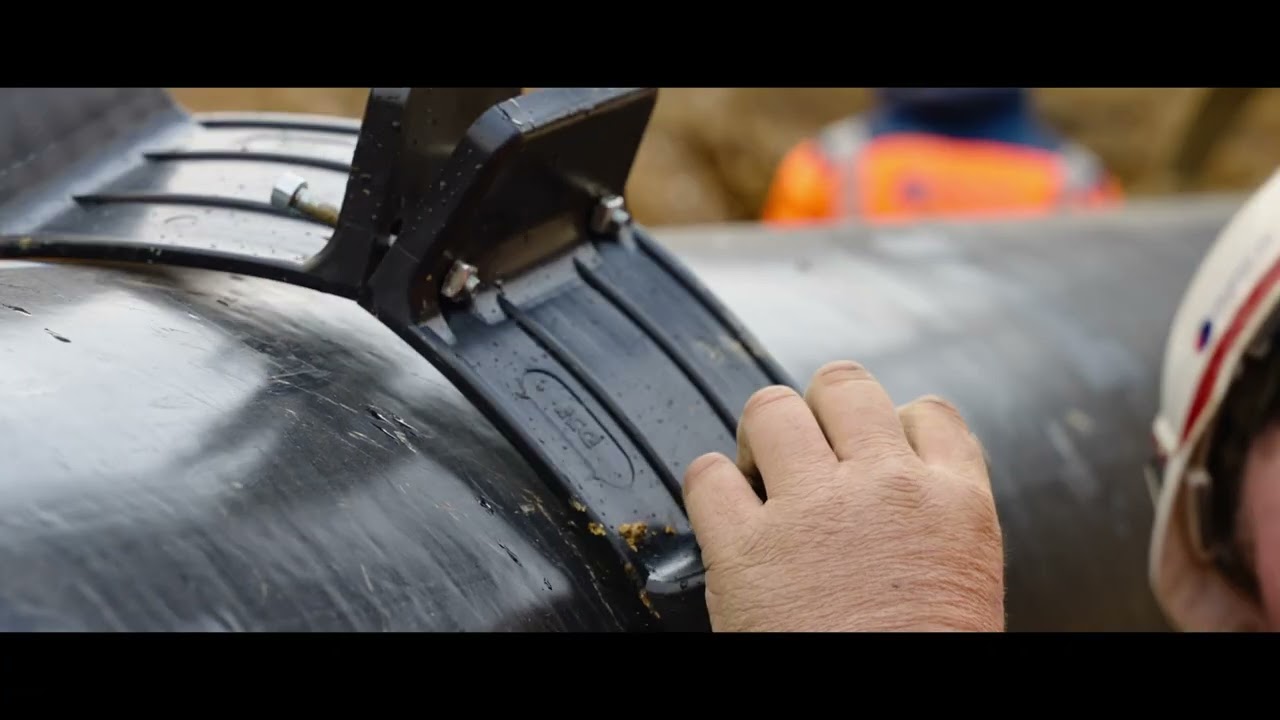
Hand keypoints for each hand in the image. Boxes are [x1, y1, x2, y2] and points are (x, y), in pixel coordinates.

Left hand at [682, 360, 1004, 631]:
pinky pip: (706, 475)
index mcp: (955, 504)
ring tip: (758, 470)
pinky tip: (721, 513)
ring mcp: (813, 511)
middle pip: (845, 385)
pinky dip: (706, 486)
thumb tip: (894, 507)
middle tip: (808, 447)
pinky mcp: (745, 548)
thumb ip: (929, 526)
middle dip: (821, 408)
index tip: (874, 447)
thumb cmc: (922, 660)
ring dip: (760, 434)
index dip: (894, 424)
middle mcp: (886, 489)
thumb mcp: (961, 584)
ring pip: (772, 407)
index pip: (929, 413)